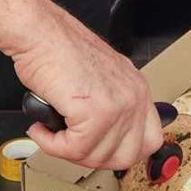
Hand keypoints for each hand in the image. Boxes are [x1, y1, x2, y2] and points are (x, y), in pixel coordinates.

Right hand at [10, 9, 161, 169]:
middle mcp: (133, 97)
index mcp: (137, 88)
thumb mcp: (100, 77)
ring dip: (66, 151)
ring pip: (96, 157)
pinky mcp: (95, 112)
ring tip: (51, 131)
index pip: (150, 140)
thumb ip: (111, 105)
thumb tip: (105, 137)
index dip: (122, 152)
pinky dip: (51, 144)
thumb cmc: (59, 49)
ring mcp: (117, 105)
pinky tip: (43, 128)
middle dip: (93, 158)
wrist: (40, 32)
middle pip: (126, 156)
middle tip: (71, 146)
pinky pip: (73, 149)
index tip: (100, 150)